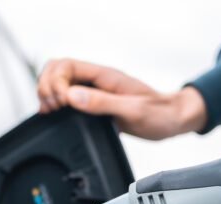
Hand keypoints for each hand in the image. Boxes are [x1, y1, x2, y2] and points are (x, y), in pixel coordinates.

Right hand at [37, 58, 206, 139]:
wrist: (173, 120)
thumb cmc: (158, 114)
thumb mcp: (132, 111)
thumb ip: (101, 103)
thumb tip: (72, 97)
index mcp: (104, 76)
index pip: (66, 66)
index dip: (54, 82)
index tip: (59, 103)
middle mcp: (97, 80)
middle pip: (57, 70)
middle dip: (46, 86)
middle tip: (51, 108)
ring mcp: (95, 91)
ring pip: (60, 83)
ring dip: (49, 95)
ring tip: (51, 112)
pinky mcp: (95, 104)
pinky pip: (68, 98)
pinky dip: (57, 105)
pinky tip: (57, 117)